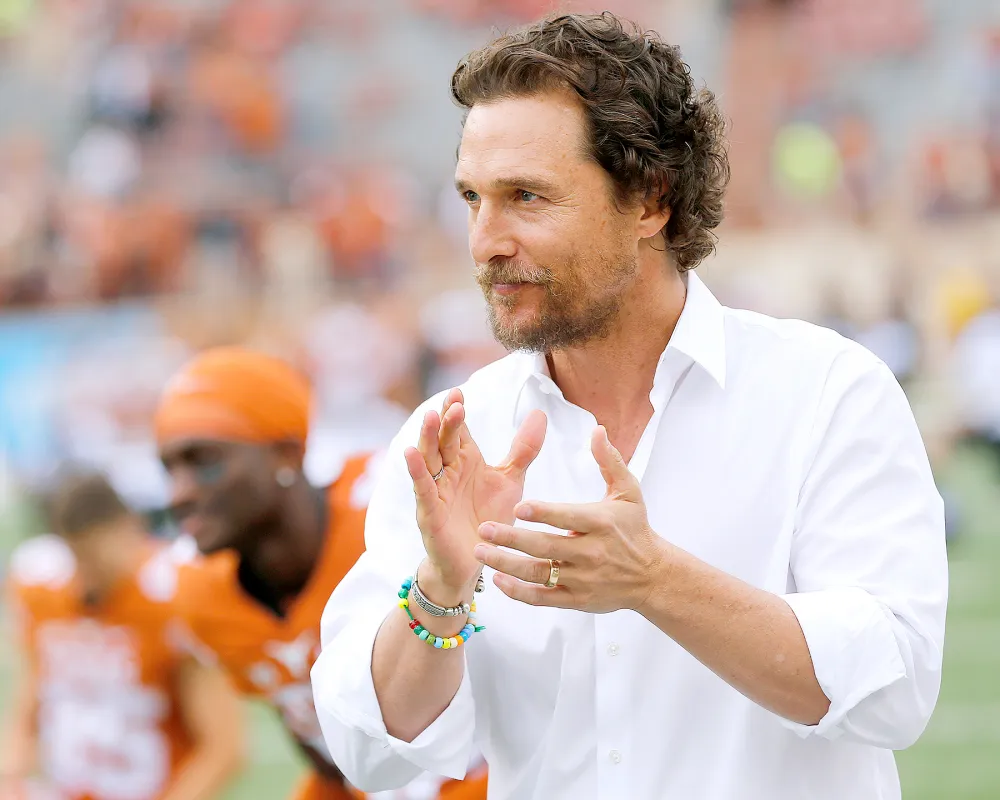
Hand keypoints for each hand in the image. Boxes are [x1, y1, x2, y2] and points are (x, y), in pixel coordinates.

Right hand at [405, 388, 546, 597]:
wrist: (479, 560)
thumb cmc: (490, 518)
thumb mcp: (511, 481)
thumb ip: (523, 449)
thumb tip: (540, 413)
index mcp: (466, 460)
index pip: (458, 430)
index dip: (457, 411)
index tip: (459, 392)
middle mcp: (448, 471)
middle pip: (444, 440)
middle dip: (446, 421)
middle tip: (453, 402)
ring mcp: (436, 490)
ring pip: (429, 459)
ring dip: (428, 438)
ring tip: (431, 417)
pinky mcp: (429, 512)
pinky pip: (421, 488)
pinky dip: (416, 471)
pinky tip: (411, 453)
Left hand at [473, 425, 664, 611]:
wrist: (653, 576)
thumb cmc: (635, 529)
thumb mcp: (628, 491)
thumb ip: (609, 461)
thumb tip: (597, 430)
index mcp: (601, 523)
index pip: (567, 517)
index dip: (543, 513)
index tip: (517, 507)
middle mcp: (591, 553)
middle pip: (546, 546)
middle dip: (511, 539)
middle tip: (484, 529)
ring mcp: (583, 579)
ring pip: (539, 574)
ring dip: (506, 564)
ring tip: (481, 551)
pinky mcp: (577, 600)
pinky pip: (542, 598)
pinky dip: (518, 592)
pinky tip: (497, 579)